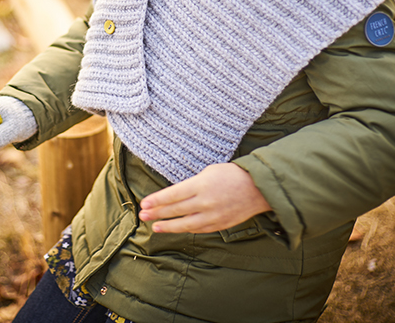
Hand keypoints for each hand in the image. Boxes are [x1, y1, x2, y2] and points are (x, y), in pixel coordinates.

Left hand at [139, 163, 270, 233]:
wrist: (257, 187)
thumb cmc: (231, 174)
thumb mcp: (207, 172)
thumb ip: (191, 185)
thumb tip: (174, 196)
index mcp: (200, 185)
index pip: (173, 195)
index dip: (157, 200)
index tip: (144, 203)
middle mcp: (205, 202)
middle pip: (176, 210)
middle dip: (157, 213)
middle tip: (143, 215)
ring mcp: (213, 216)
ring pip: (185, 224)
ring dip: (168, 225)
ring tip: (155, 226)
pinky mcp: (220, 224)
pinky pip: (199, 229)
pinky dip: (186, 229)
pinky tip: (175, 228)